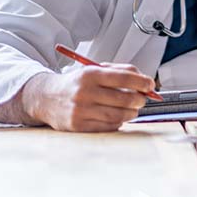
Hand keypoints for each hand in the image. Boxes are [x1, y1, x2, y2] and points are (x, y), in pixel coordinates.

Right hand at [21, 64, 155, 131]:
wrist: (46, 98)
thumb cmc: (77, 83)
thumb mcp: (95, 70)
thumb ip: (121, 71)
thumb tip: (146, 81)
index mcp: (90, 74)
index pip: (124, 78)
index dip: (142, 82)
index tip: (150, 85)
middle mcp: (84, 92)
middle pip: (124, 99)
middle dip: (140, 99)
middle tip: (142, 99)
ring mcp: (80, 111)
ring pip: (119, 115)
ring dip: (132, 113)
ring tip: (133, 109)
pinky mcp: (78, 126)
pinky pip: (108, 126)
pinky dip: (118, 122)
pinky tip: (117, 117)